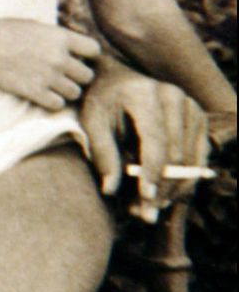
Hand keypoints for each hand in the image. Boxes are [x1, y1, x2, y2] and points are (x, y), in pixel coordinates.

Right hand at [0, 19, 100, 109]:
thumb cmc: (2, 32)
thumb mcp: (34, 25)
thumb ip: (56, 36)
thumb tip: (74, 44)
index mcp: (59, 37)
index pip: (94, 50)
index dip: (87, 54)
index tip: (76, 56)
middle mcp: (58, 57)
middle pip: (87, 75)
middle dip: (77, 75)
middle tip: (64, 74)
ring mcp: (47, 76)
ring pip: (75, 92)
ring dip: (66, 91)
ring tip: (53, 86)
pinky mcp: (34, 92)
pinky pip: (58, 104)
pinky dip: (53, 101)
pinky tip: (43, 94)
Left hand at [80, 63, 209, 221]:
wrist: (116, 78)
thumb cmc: (100, 101)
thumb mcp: (91, 122)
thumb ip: (101, 153)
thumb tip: (110, 189)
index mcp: (145, 94)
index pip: (155, 140)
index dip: (153, 172)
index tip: (146, 198)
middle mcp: (174, 97)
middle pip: (176, 153)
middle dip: (162, 187)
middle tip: (146, 213)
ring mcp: (191, 107)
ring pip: (192, 158)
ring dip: (175, 188)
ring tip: (153, 208)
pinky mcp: (199, 118)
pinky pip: (199, 155)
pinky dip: (185, 178)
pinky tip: (167, 195)